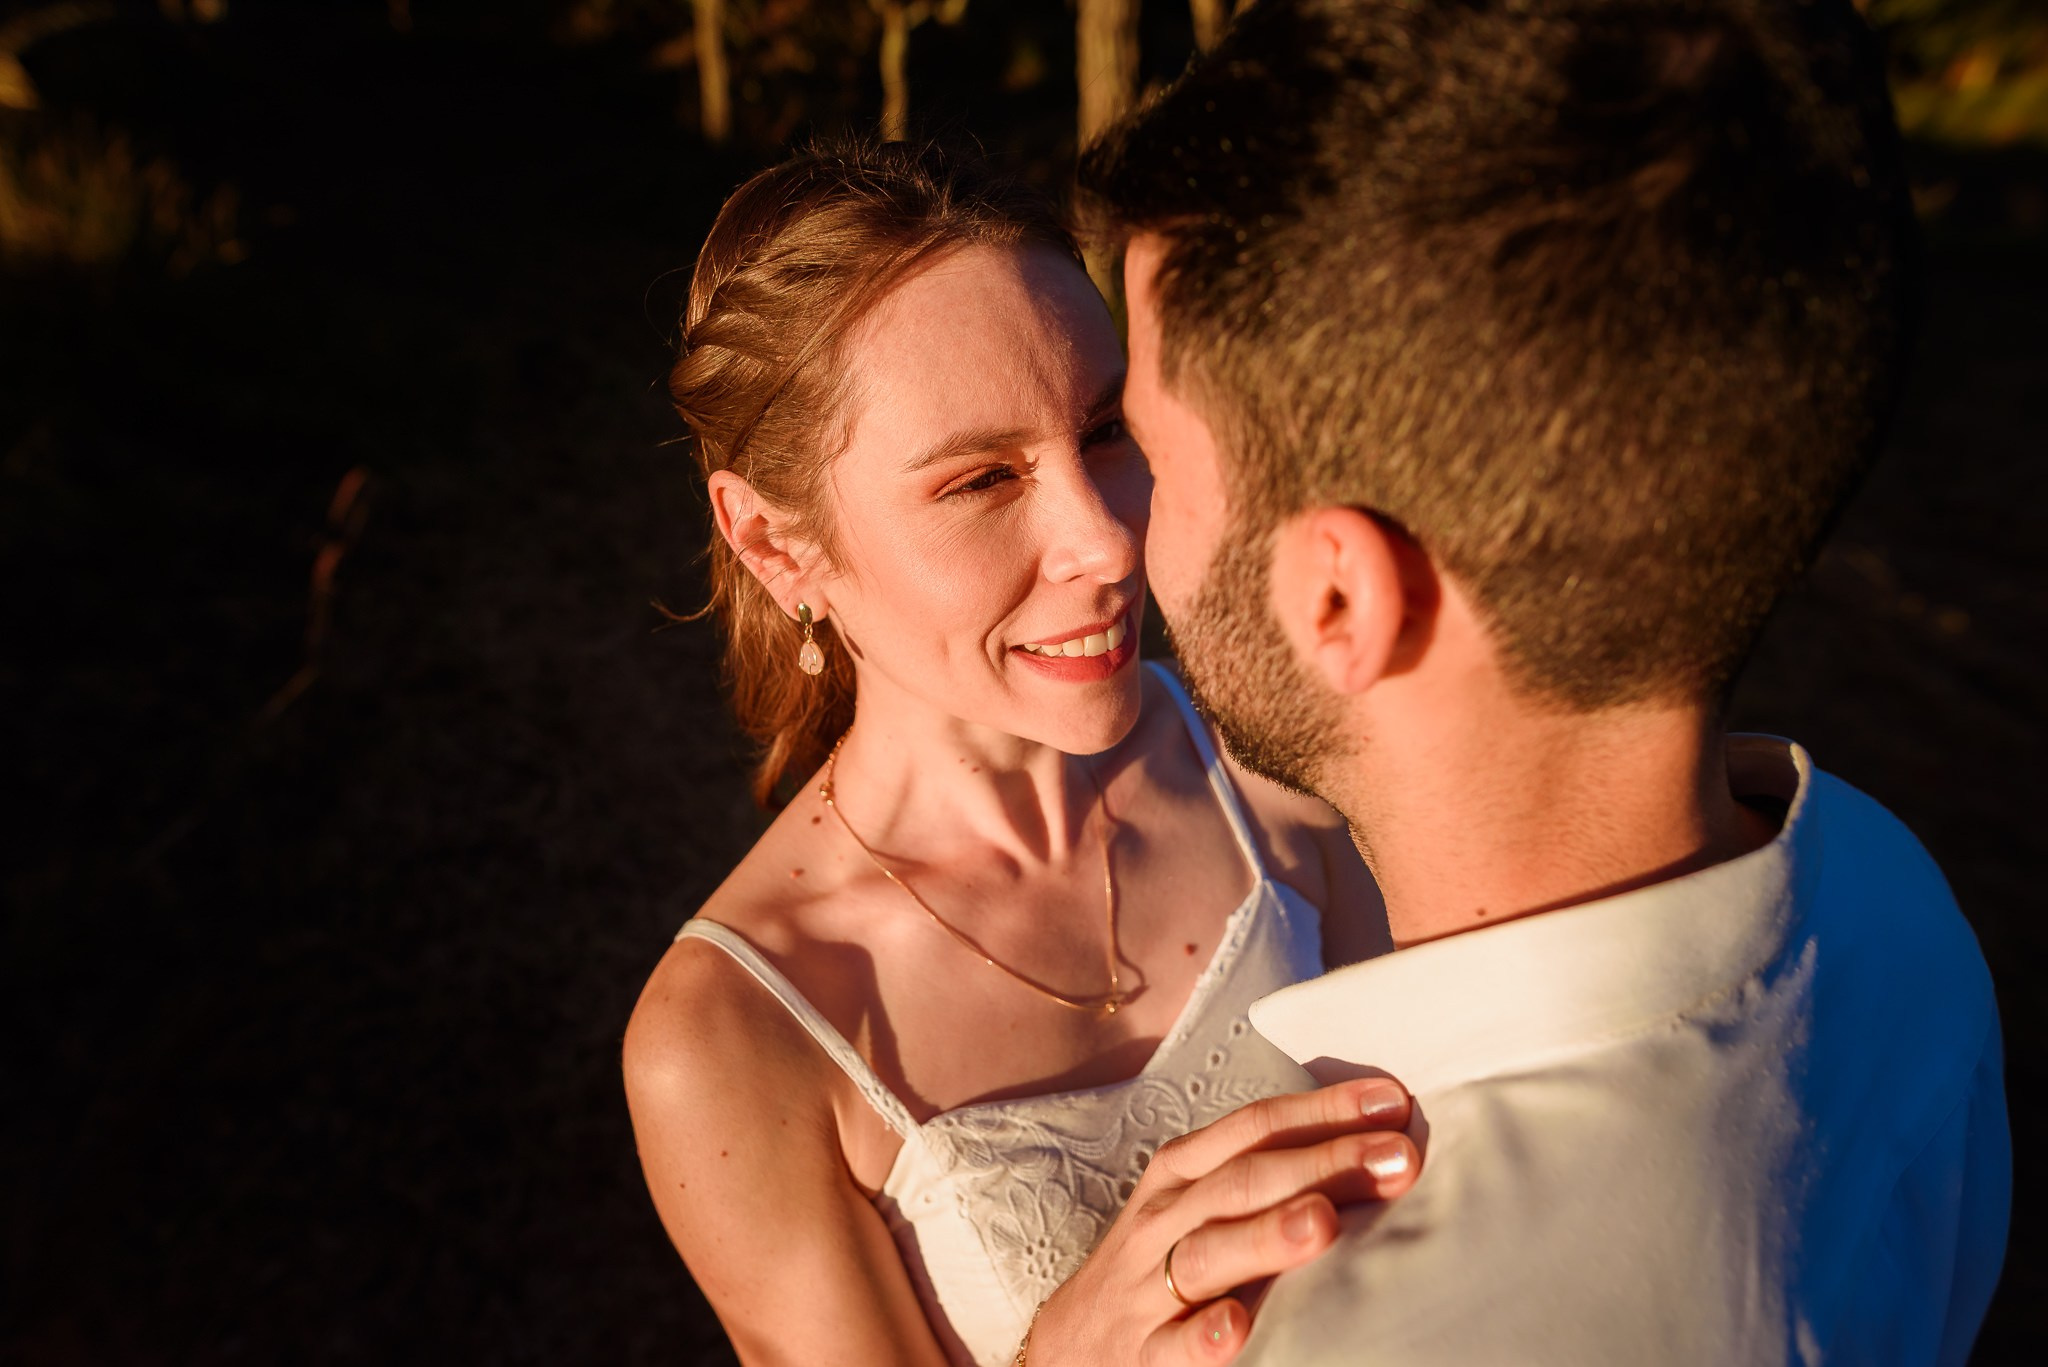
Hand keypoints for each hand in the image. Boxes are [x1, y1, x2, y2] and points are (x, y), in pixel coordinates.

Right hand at [1022, 1077, 1418, 1365]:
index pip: (1256, 1129)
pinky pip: (1173, 1345)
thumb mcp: (1197, 1204)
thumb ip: (1265, 1175)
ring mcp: (1149, 1287)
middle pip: (1244, 1182)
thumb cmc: (1157, 1263)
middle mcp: (1165, 1220)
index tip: (1391, 1102)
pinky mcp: (1143, 1353)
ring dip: (1265, 1235)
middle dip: (1322, 1163)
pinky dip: (1205, 1335)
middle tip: (1395, 1156)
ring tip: (1323, 1221)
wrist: (1072, 1343)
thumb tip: (1373, 1147)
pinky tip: (1238, 1326)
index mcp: (1182, 1174)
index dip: (1323, 1111)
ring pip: (1207, 1254)